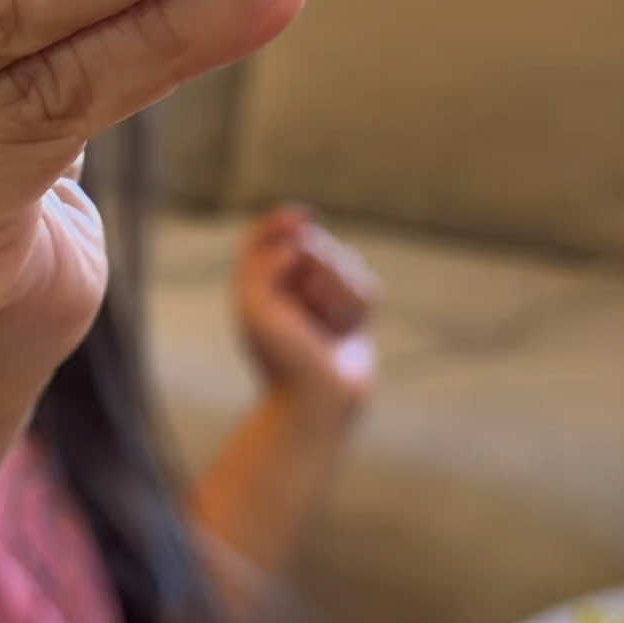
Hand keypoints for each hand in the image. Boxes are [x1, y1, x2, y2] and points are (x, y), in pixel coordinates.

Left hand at [235, 207, 377, 425]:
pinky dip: (358, 305)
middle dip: (318, 267)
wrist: (316, 404)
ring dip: (338, 291)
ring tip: (326, 325)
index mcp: (259, 281)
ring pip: (346, 263)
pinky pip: (367, 286)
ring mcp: (325, 297)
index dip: (284, 220)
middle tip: (308, 303)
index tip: (304, 218)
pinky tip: (346, 330)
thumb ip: (263, 264)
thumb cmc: (281, 360)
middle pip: (314, 243)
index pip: (267, 234)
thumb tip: (296, 242)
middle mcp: (291, 285)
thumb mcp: (256, 308)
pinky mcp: (354, 312)